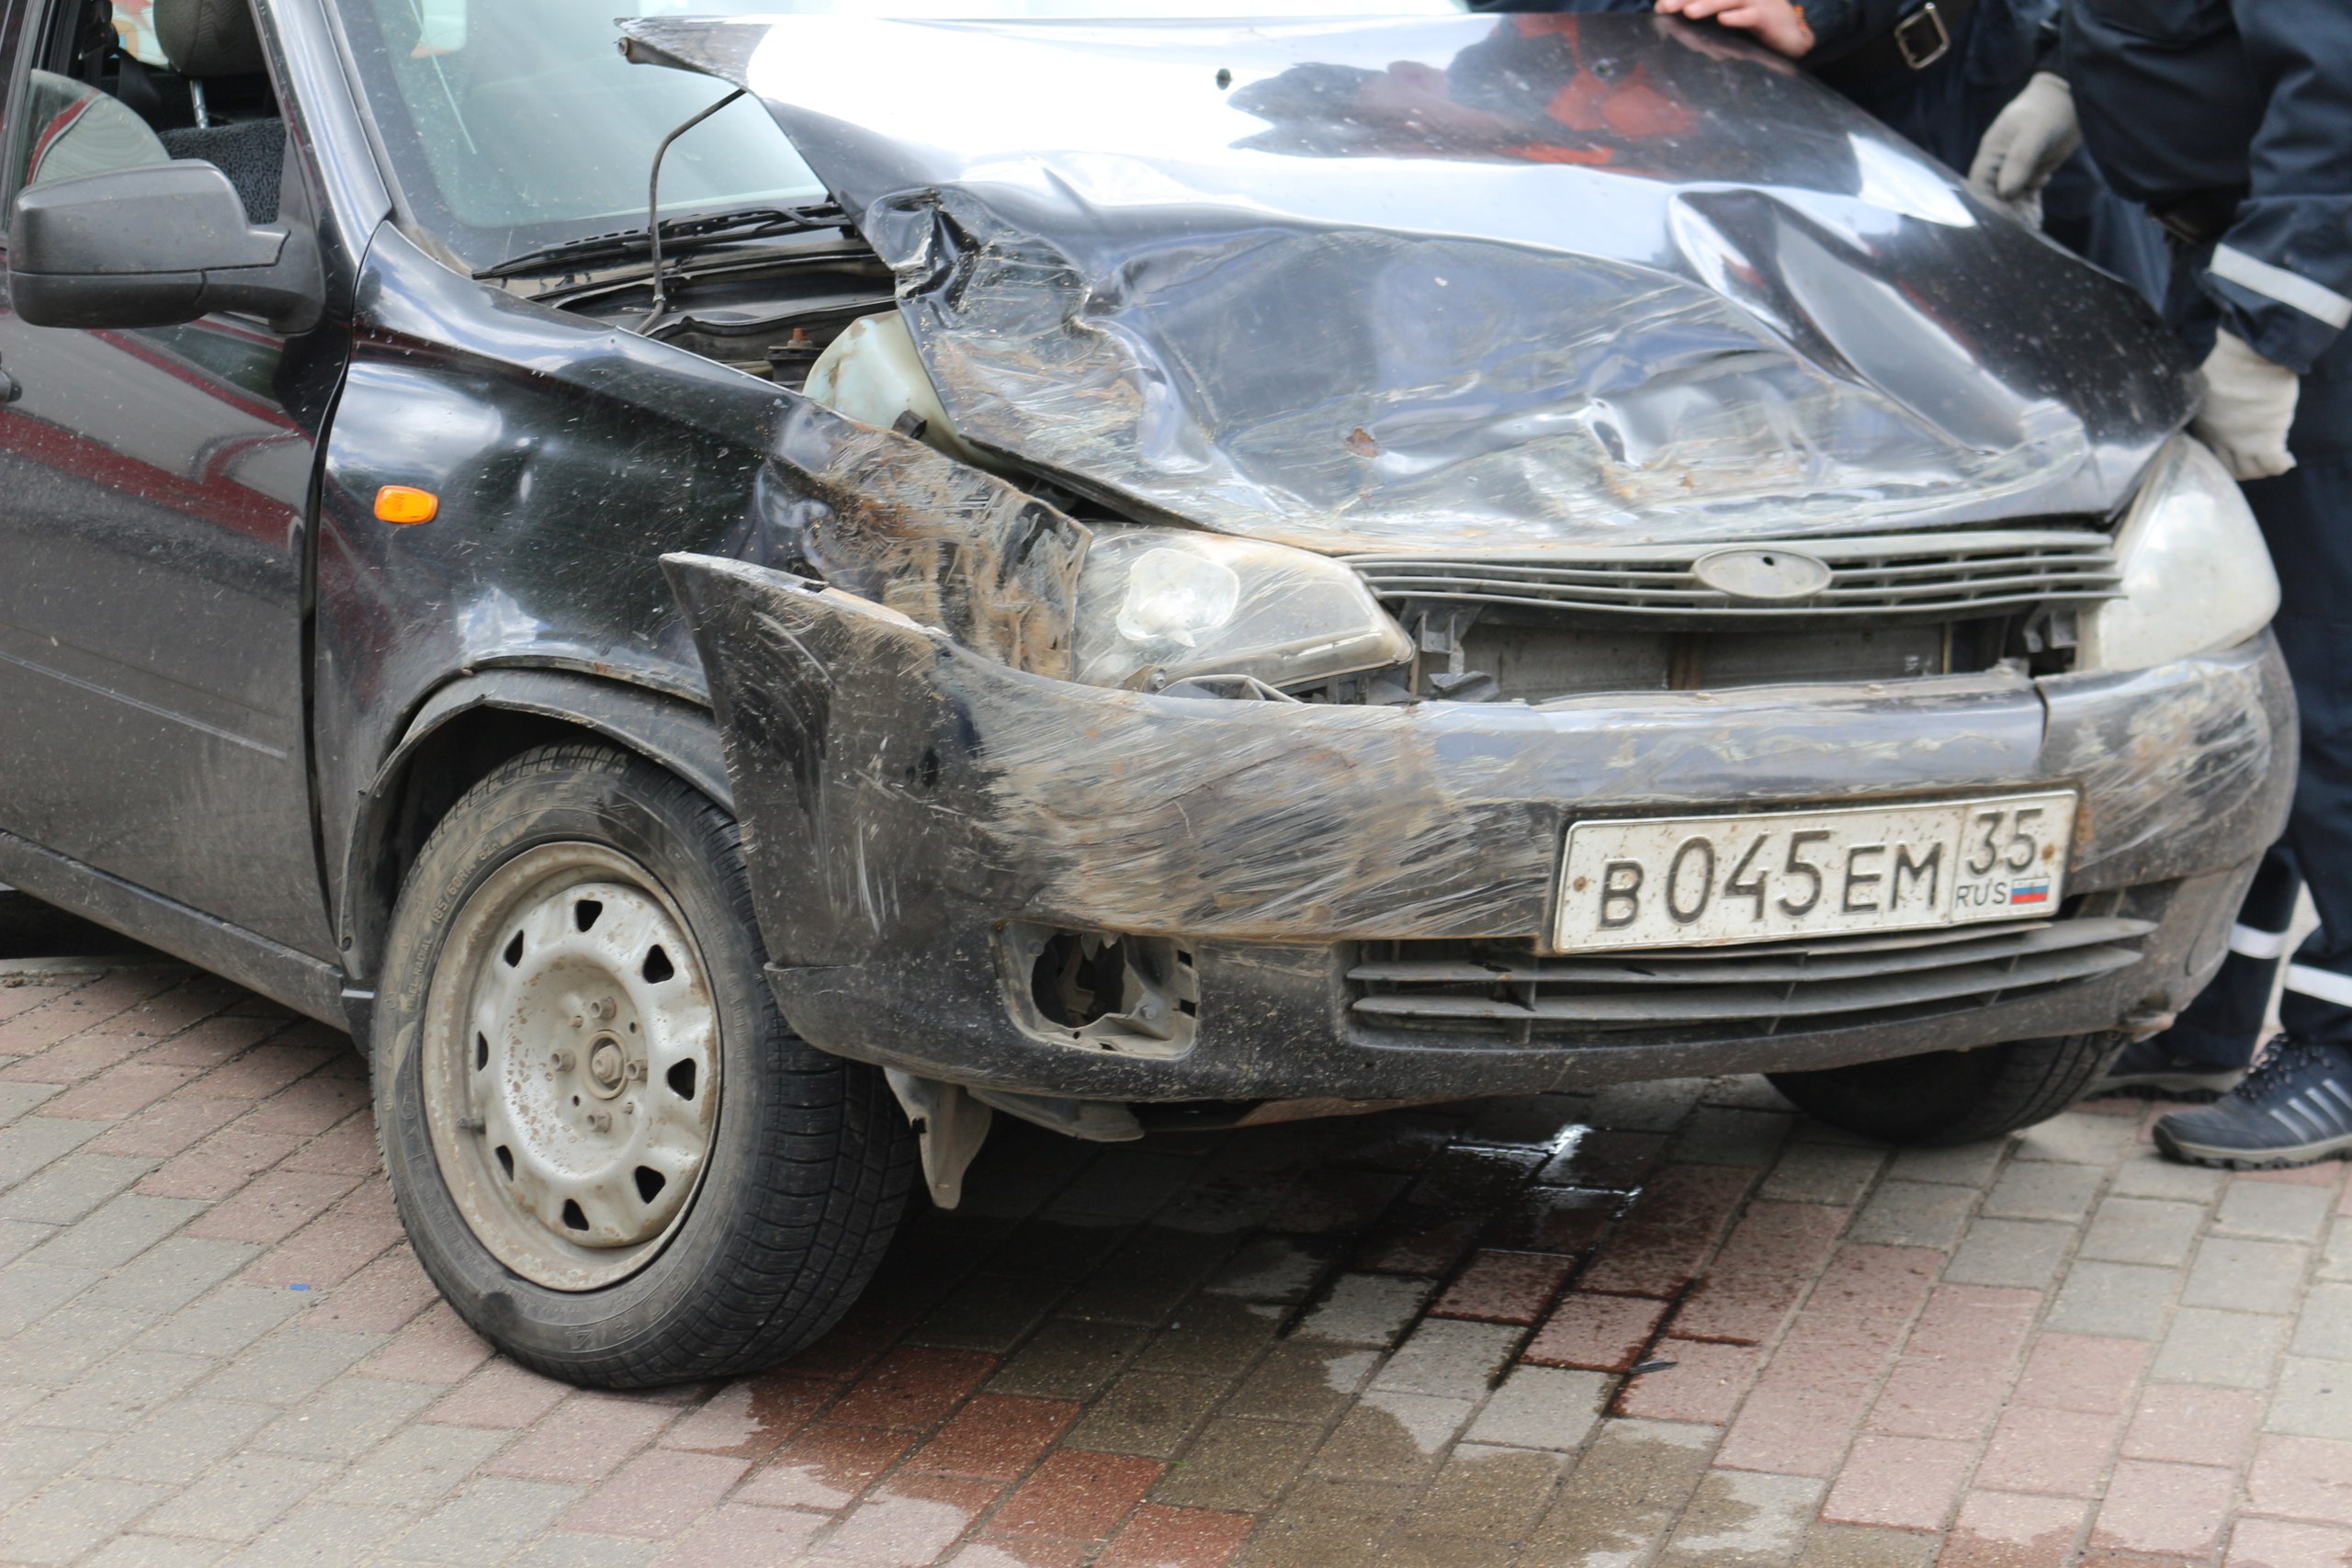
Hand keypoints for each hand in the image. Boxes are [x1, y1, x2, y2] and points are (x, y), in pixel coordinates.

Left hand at [1656, 0, 1815, 58]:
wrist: (1790, 35)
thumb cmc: (1752, 22)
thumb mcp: (1725, 11)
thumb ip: (1701, 8)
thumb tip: (1664, 8)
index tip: (1661, 4)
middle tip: (1666, 7)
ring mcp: (1757, 0)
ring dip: (1708, 4)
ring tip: (1689, 12)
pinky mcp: (1769, 16)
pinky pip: (1752, 16)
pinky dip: (1738, 17)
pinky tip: (1723, 20)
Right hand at [1967, 72, 2078, 225]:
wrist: (2072, 97)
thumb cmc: (2049, 110)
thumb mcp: (2035, 133)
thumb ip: (2020, 160)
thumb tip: (2005, 192)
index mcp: (1991, 154)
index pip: (1979, 188)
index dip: (1986, 207)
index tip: (2000, 224)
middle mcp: (1998, 165)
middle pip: (1993, 198)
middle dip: (2005, 215)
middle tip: (2020, 233)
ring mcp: (2014, 170)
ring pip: (2010, 200)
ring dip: (2018, 215)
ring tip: (2031, 229)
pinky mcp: (2030, 174)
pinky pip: (2025, 196)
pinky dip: (2029, 209)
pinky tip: (2036, 220)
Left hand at [2193, 331, 2299, 479]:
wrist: (2244, 356)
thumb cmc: (2222, 359)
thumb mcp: (2202, 381)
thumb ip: (2205, 394)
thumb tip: (2206, 388)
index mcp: (2203, 424)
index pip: (2209, 453)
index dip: (2222, 456)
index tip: (2233, 453)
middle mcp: (2220, 439)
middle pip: (2228, 467)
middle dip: (2241, 467)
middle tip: (2255, 460)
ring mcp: (2242, 443)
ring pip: (2250, 470)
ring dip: (2261, 468)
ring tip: (2270, 460)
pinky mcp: (2266, 440)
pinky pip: (2273, 464)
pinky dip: (2280, 465)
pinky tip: (2286, 460)